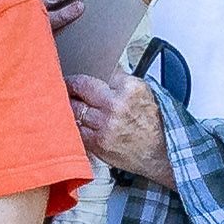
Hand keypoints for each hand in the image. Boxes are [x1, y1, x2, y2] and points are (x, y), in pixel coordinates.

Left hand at [63, 72, 175, 188]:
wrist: (158, 154)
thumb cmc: (151, 124)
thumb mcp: (144, 94)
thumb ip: (121, 81)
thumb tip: (100, 69)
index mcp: (130, 88)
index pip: (98, 71)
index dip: (86, 73)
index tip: (78, 76)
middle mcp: (117, 104)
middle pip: (81, 86)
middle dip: (70, 85)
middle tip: (66, 86)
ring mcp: (105, 124)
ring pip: (74, 108)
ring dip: (69, 106)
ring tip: (69, 104)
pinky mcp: (97, 142)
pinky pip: (75, 128)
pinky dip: (74, 124)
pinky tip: (76, 122)